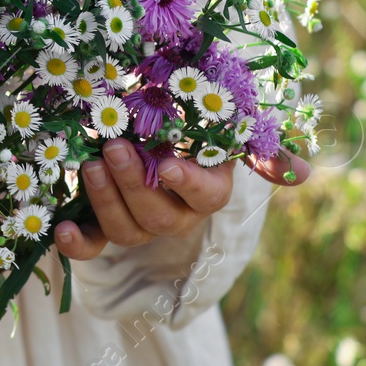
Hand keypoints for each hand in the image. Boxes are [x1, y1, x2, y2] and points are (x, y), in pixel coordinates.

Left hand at [55, 138, 311, 260]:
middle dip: (135, 184)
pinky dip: (77, 243)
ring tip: (92, 164)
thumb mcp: (220, 121)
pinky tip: (61, 227)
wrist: (144, 123)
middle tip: (114, 149)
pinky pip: (93, 246)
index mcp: (208, 188)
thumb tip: (303, 174)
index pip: (208, 197)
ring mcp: (139, 222)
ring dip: (107, 200)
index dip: (190, 185)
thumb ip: (259, 145)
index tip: (170, 166)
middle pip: (160, 217)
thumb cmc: (185, 119)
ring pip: (127, 230)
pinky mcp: (103, 225)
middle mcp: (176, 212)